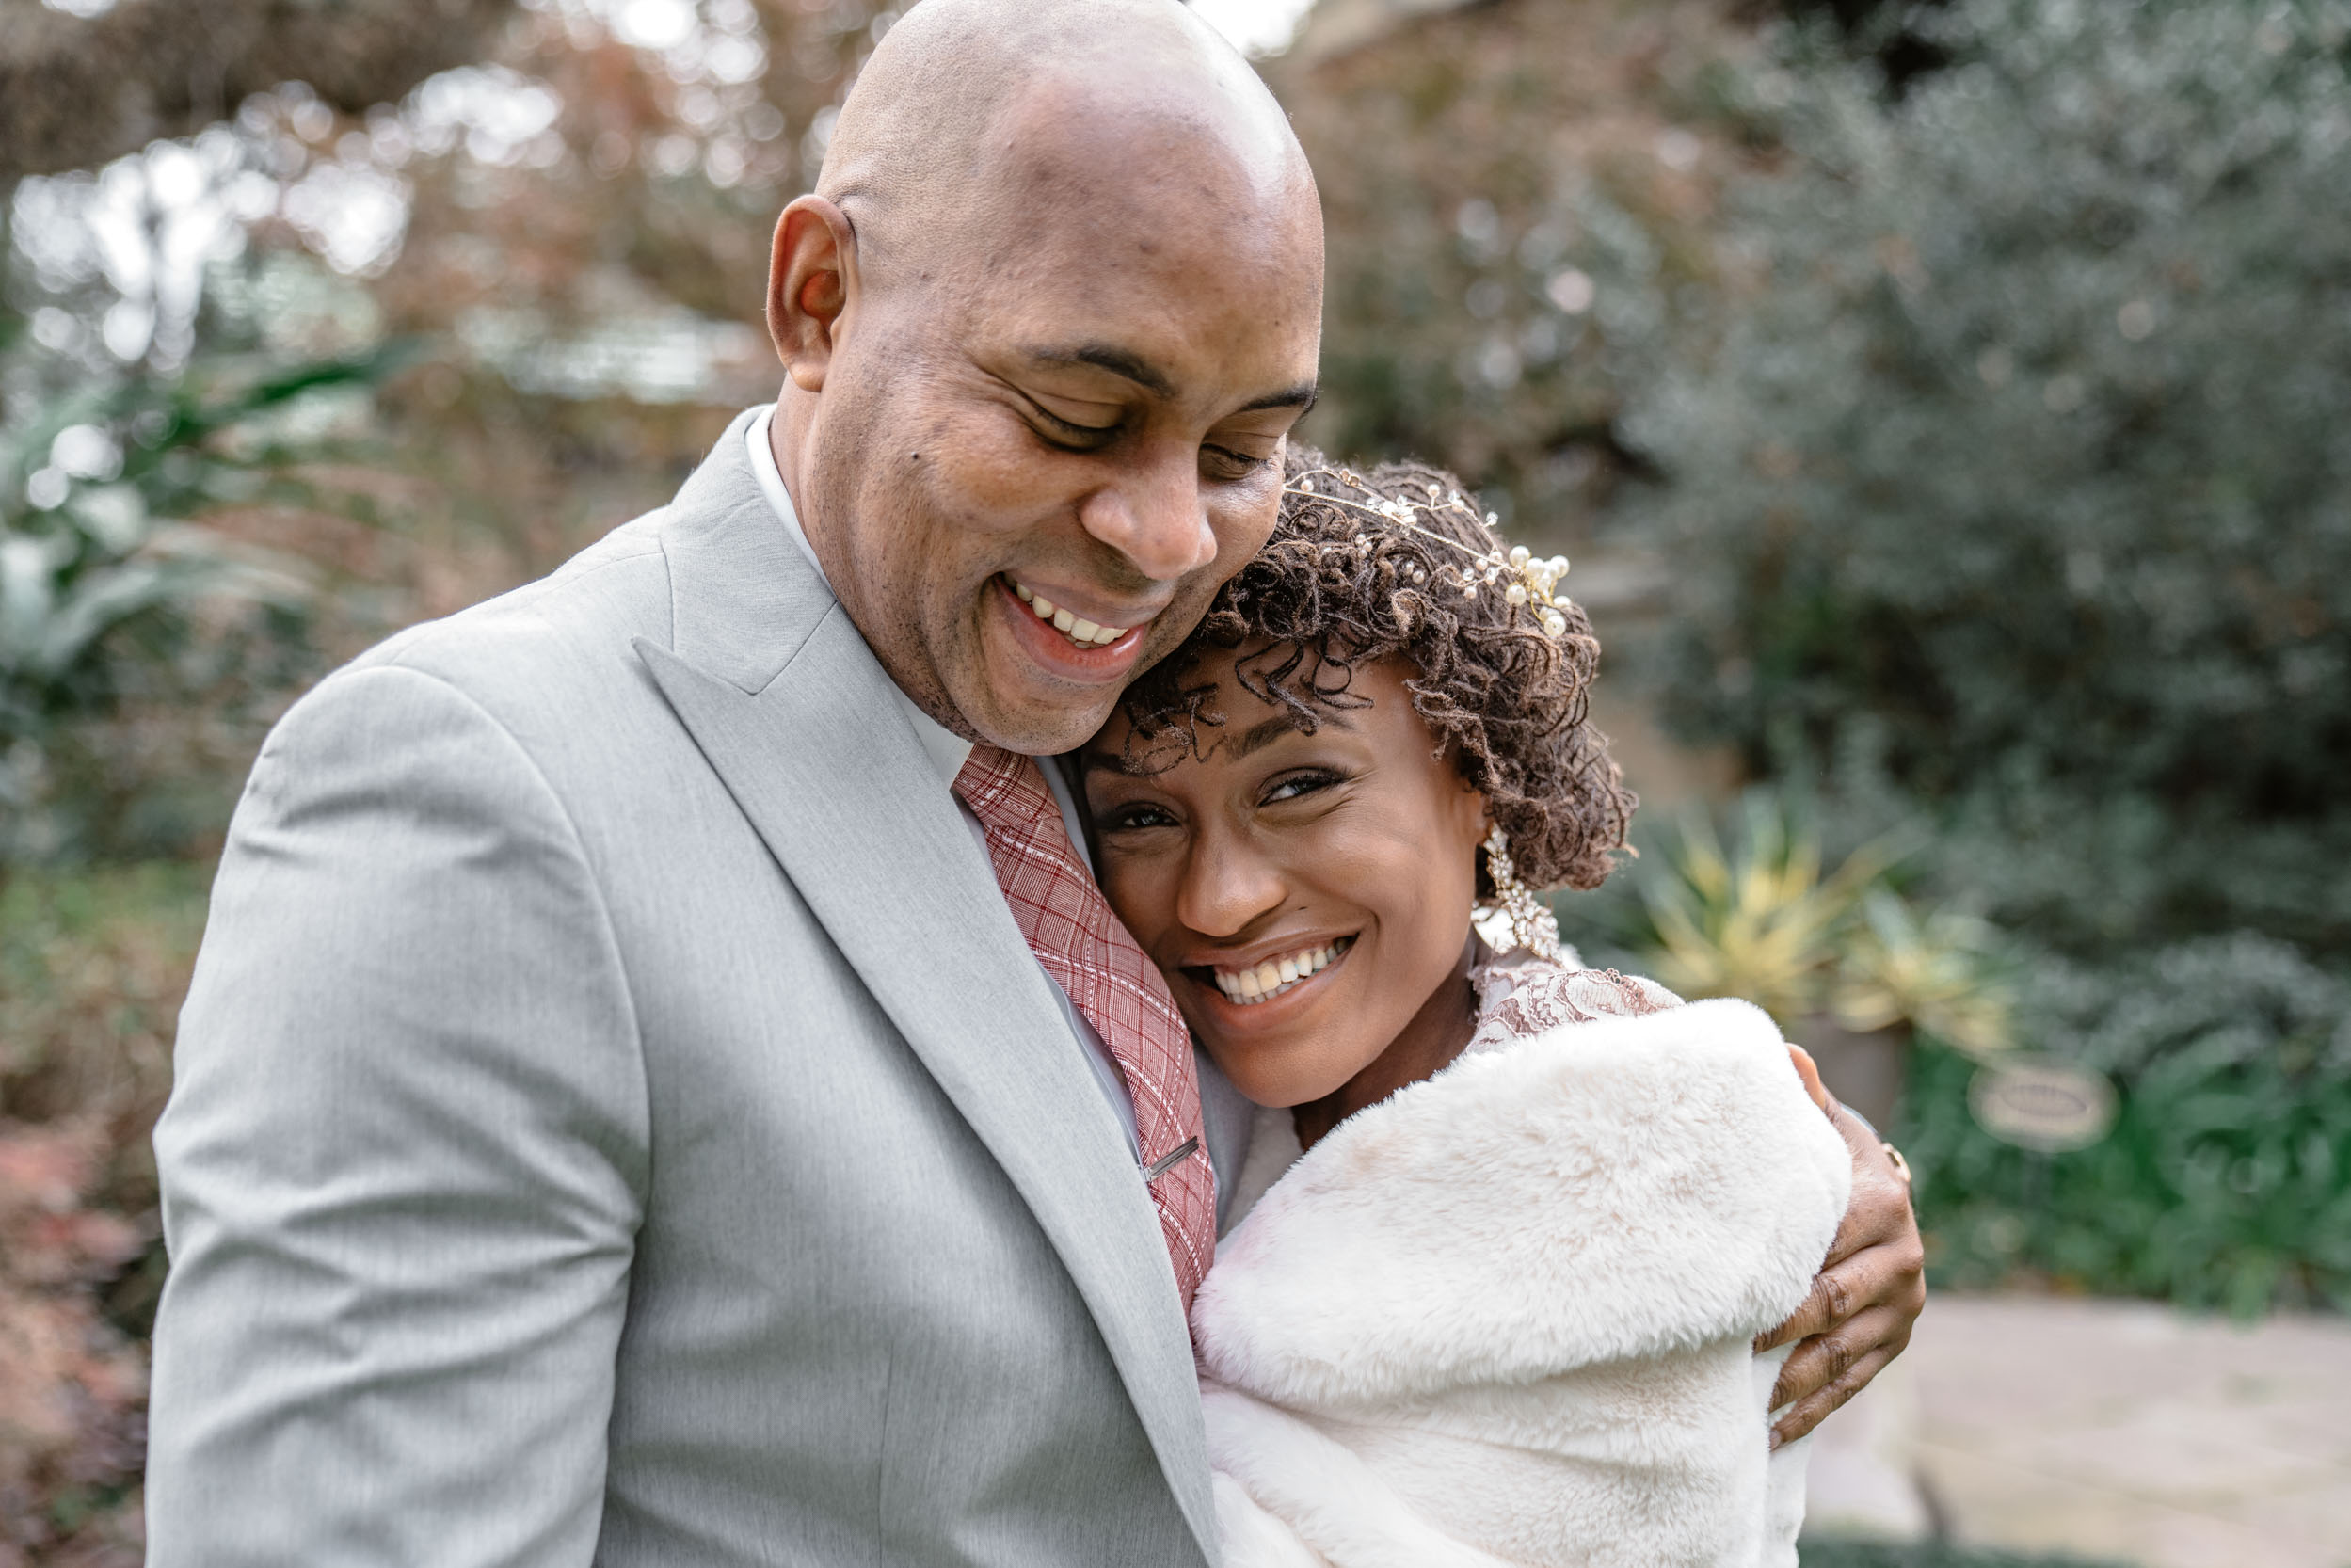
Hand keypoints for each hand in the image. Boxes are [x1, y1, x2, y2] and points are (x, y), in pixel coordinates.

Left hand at [1754, 1093, 1925, 1446]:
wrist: (1878, 1192)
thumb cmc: (1827, 1157)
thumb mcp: (1822, 1126)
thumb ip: (1803, 1096)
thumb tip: (1785, 1053)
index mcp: (1881, 1203)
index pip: (1823, 1249)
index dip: (1775, 1279)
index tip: (1725, 1302)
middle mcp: (1902, 1259)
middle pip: (1830, 1306)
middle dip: (1776, 1334)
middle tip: (1720, 1353)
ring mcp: (1903, 1308)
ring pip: (1841, 1356)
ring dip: (1791, 1385)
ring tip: (1742, 1408)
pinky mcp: (1896, 1344)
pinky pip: (1852, 1386)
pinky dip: (1811, 1412)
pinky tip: (1770, 1432)